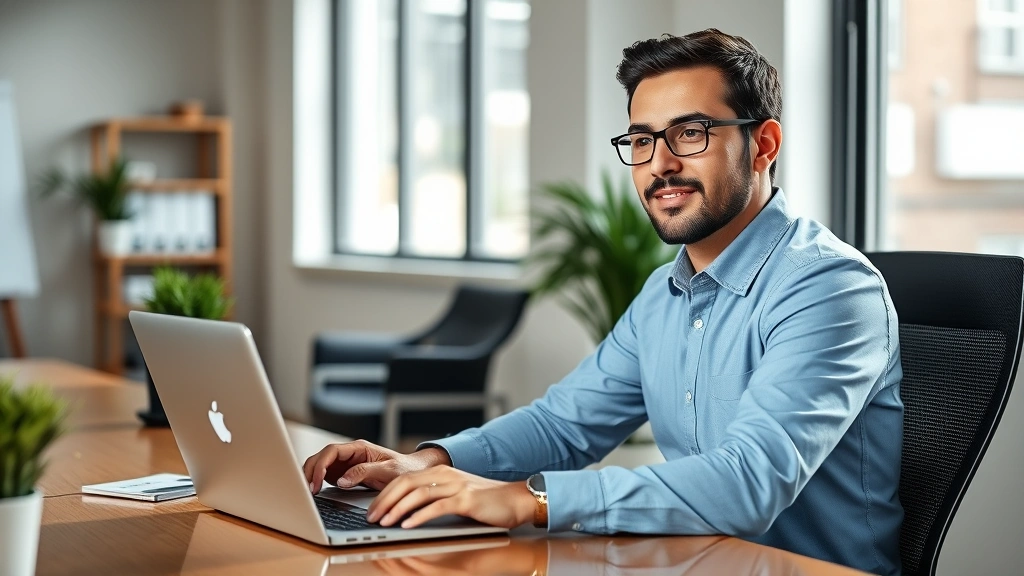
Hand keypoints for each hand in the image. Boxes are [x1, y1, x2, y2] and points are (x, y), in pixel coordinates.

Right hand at [302, 440, 451, 492]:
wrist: (413, 474)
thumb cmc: (404, 469)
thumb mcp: (387, 470)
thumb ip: (364, 472)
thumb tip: (342, 480)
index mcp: (359, 448)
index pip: (332, 451)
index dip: (320, 465)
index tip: (316, 482)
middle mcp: (350, 454)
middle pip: (322, 457)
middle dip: (311, 471)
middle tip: (307, 490)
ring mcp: (346, 464)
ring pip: (320, 466)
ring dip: (311, 476)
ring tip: (307, 492)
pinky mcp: (344, 474)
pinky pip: (325, 476)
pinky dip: (317, 482)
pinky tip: (314, 492)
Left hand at [367, 466, 534, 529]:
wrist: (516, 499)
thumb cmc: (486, 501)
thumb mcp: (455, 494)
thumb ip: (433, 497)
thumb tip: (406, 512)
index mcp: (440, 471)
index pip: (403, 479)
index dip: (384, 494)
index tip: (372, 509)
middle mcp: (445, 474)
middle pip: (405, 483)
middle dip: (384, 501)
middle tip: (371, 517)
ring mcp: (456, 485)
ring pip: (417, 494)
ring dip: (397, 509)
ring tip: (384, 522)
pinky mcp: (466, 499)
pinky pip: (436, 506)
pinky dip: (419, 516)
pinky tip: (407, 525)